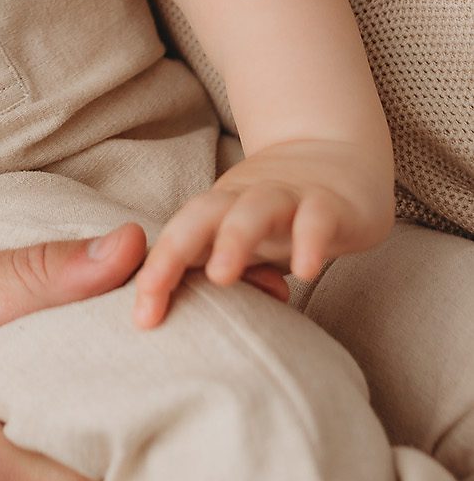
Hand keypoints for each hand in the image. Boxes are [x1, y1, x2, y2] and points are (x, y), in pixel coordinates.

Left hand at [133, 138, 393, 326]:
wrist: (340, 159)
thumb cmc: (281, 215)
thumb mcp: (242, 243)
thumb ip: (214, 273)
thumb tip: (178, 321)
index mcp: (219, 210)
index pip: (178, 236)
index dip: (155, 271)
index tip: (140, 318)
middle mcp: (245, 199)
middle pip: (202, 215)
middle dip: (174, 249)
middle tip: (152, 289)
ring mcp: (286, 197)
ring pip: (254, 210)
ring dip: (233, 238)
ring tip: (219, 276)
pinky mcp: (329, 203)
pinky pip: (316, 218)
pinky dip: (309, 240)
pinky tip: (305, 271)